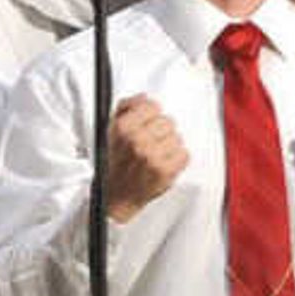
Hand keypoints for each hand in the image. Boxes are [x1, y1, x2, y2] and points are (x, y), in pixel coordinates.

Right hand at [103, 94, 186, 221]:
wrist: (115, 197)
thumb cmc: (114, 164)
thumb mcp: (110, 131)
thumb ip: (125, 109)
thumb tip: (142, 98)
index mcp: (123, 128)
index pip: (152, 106)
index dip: (150, 115)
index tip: (146, 124)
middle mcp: (138, 140)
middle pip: (167, 121)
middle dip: (160, 131)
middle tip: (149, 144)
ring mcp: (153, 156)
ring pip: (177, 137)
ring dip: (168, 146)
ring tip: (155, 156)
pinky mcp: (166, 171)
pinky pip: (184, 154)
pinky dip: (176, 160)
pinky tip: (162, 165)